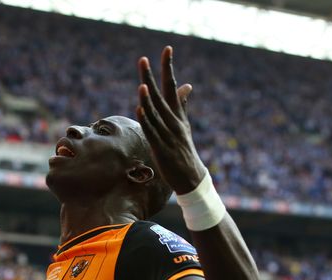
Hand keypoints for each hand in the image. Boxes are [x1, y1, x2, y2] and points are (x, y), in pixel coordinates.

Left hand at [137, 46, 205, 194]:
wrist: (192, 177)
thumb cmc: (184, 150)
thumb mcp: (184, 125)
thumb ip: (182, 104)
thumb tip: (186, 85)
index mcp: (177, 114)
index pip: (172, 86)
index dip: (168, 68)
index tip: (167, 48)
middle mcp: (174, 122)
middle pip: (160, 96)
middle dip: (150, 78)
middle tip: (142, 59)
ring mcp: (168, 135)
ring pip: (156, 114)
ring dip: (148, 99)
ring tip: (141, 85)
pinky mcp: (162, 149)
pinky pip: (152, 132)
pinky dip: (146, 121)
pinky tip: (140, 109)